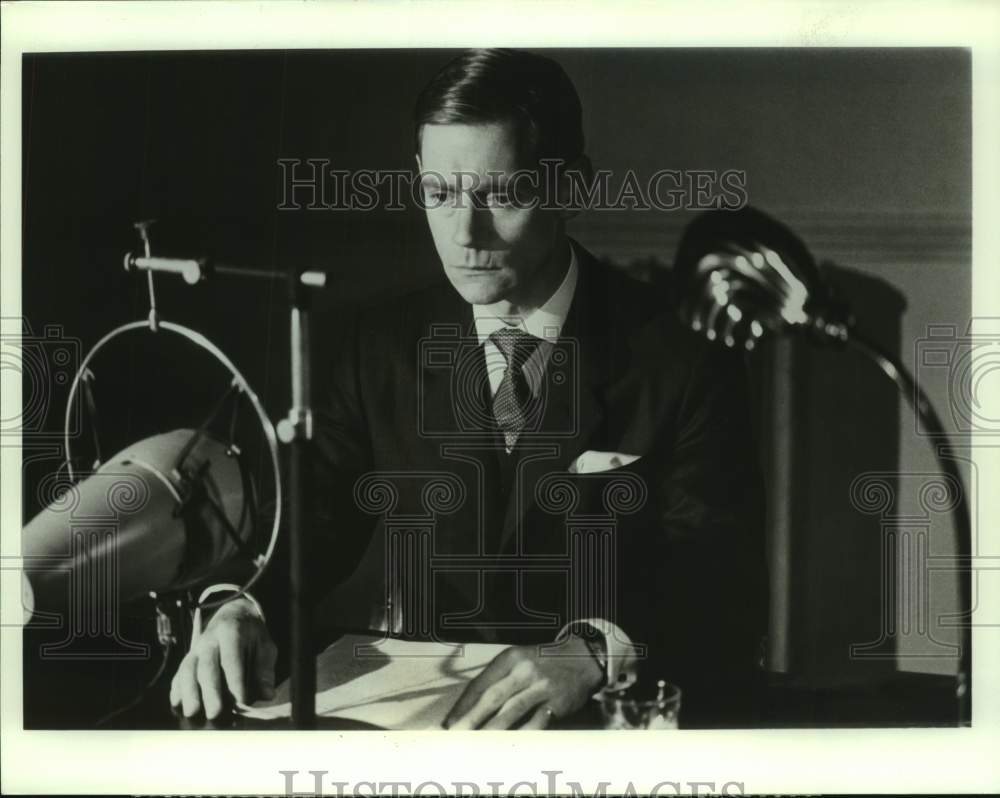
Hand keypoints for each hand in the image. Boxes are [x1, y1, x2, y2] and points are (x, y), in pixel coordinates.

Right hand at [169, 597, 276, 721]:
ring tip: (192, 712)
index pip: (232, 659)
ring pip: (188, 669)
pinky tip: (177, 703)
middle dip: (210, 691)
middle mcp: (209, 639)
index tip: (241, 702)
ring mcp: (195, 649)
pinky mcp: (188, 658)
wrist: (234, 614)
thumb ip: (265, 670)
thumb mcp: (265, 645)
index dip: (235, 681)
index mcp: (231, 632)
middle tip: (214, 713)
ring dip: (188, 692)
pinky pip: (179, 673)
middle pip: (206, 666)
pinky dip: (176, 688)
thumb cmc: (252, 635)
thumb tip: (268, 695)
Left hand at [444, 637, 603, 729]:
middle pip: (493, 697)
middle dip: (471, 719)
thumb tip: (466, 708)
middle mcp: (524, 670)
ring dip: (492, 730)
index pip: (480, 683)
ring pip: (512, 711)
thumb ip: (496, 680)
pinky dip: (521, 735)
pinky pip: (536, 722)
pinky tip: (508, 746)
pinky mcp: (557, 702)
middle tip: (455, 735)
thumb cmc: (541, 663)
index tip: (449, 722)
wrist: (581, 658)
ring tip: (476, 744)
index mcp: (509, 658)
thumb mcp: (517, 660)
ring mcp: (542, 686)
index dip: (463, 705)